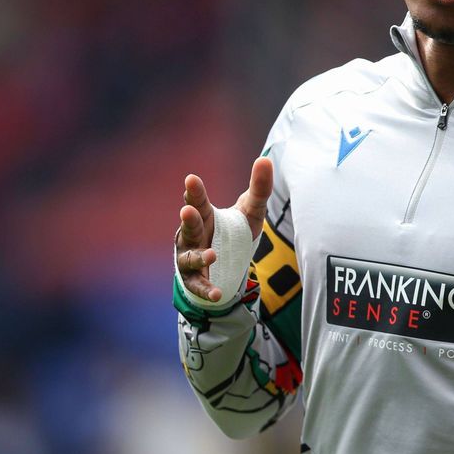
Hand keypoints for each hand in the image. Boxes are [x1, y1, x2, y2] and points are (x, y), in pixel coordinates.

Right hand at [175, 156, 273, 302]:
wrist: (230, 263)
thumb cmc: (235, 230)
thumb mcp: (252, 210)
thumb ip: (260, 188)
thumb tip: (266, 159)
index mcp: (205, 214)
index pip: (198, 201)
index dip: (194, 191)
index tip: (191, 180)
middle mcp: (193, 235)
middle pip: (189, 226)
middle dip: (188, 218)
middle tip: (187, 210)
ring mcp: (190, 257)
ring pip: (189, 257)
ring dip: (198, 256)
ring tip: (212, 254)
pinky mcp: (195, 279)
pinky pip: (197, 285)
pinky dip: (206, 289)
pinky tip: (216, 294)